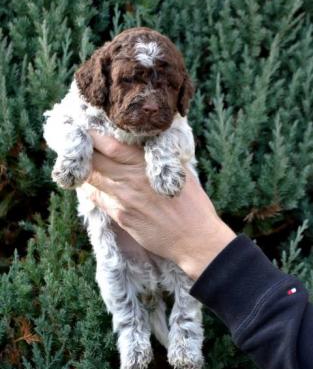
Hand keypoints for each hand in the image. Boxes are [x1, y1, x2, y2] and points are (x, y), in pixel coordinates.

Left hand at [85, 131, 235, 279]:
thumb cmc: (193, 204)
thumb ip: (160, 159)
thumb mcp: (181, 172)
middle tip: (76, 143)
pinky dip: (89, 189)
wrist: (194, 239)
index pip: (111, 146)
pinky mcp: (121, 217)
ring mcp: (123, 200)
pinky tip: (86, 183)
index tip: (86, 129)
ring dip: (83, 169)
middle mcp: (131, 180)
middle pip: (96, 161)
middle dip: (84, 151)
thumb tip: (144, 146)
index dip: (94, 136)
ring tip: (78, 161)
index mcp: (146, 165)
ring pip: (93, 180)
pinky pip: (97, 199)